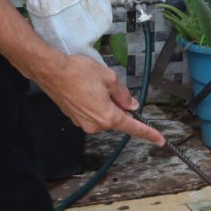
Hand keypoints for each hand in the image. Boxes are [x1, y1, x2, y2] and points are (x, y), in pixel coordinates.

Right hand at [35, 53, 164, 145]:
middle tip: (108, 86)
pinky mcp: (73, 117)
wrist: (51, 71)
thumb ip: (123, 94)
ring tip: (91, 84)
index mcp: (107, 116)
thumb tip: (130, 104)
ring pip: (102, 115)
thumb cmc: (78, 72)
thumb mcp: (109, 78)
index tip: (159, 140)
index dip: (148, 133)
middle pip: (115, 119)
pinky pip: (90, 113)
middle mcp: (95, 124)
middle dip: (117, 105)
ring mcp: (82, 122)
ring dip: (103, 103)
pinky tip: (84, 88)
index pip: (133, 127)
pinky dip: (92, 103)